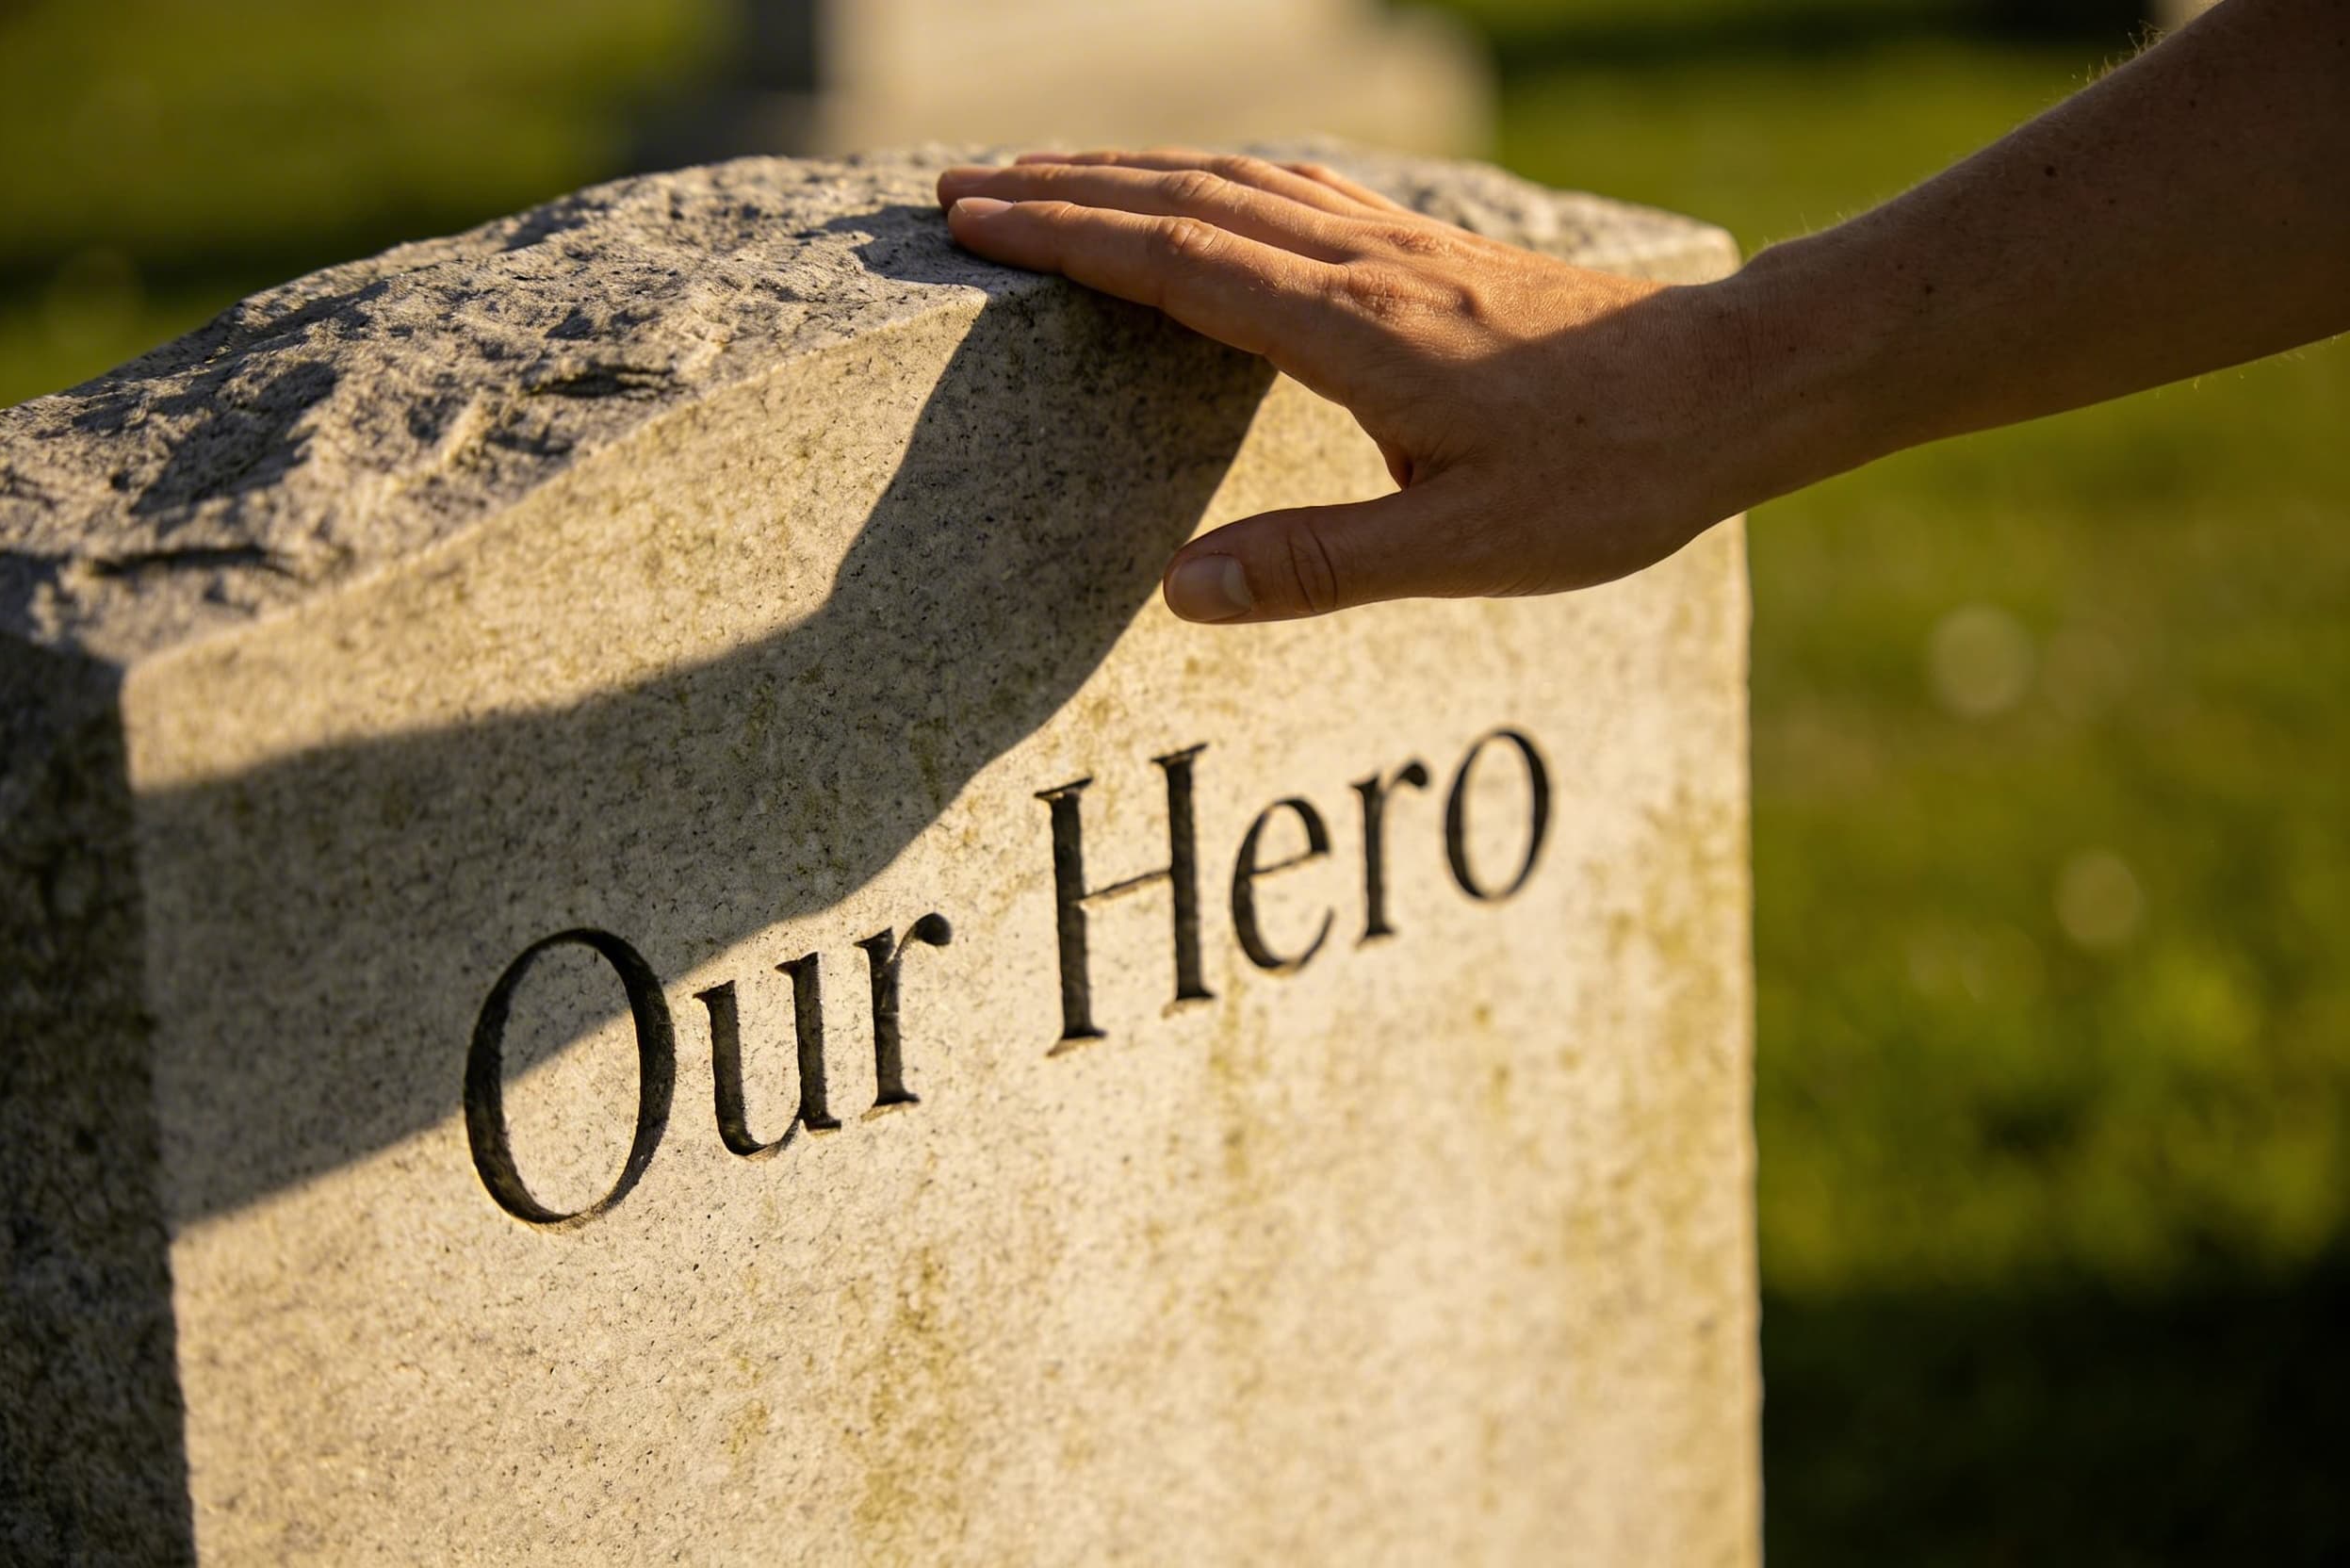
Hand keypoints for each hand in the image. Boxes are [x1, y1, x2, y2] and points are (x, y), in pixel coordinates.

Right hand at [936, 150, 1765, 623]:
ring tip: (1051, 177)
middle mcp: (1366, 269)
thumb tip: (1179, 593)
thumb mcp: (1464, 548)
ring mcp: (1402, 249)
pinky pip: (1297, 194)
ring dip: (1133, 172)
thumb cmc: (1612, 474)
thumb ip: (1317, 567)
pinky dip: (1218, 180)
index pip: (1176, 262)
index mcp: (1354, 332)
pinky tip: (1210, 192)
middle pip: (1188, 200)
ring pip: (1240, 183)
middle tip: (966, 186)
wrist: (1738, 386)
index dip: (1065, 238)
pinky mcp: (1435, 254)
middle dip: (1067, 188)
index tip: (972, 220)